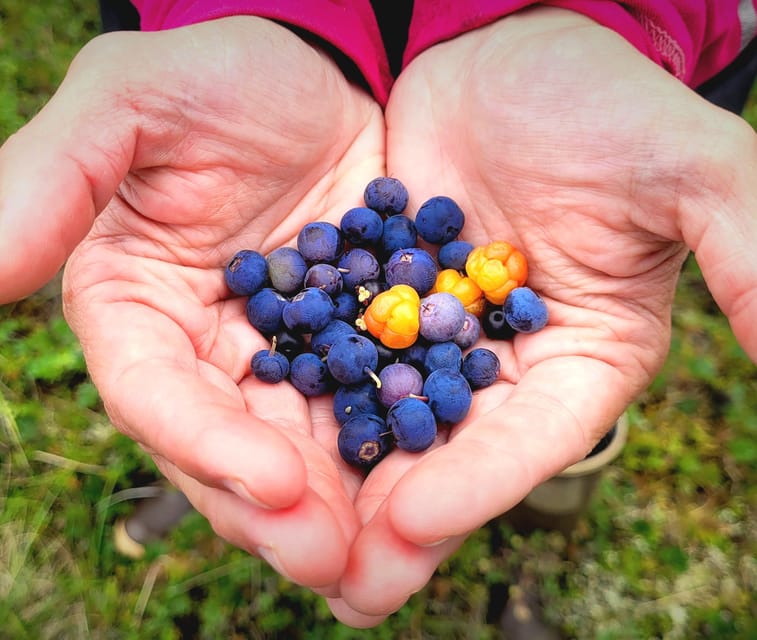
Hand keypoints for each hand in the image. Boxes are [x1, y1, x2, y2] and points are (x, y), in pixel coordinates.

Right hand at [0, 17, 384, 592]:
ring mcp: (282, 359)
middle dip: (276, 509)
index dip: (206, 446)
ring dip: (337, 512)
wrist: (326, 71)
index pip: (159, 397)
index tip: (274, 482)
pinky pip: (369, 413)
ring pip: (300, 452)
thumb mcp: (134, 102)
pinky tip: (427, 498)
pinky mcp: (351, 348)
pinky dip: (393, 458)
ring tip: (382, 563)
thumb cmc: (224, 76)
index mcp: (137, 310)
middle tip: (333, 560)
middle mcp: (205, 352)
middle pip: (229, 450)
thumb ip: (51, 181)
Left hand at [329, 7, 756, 624]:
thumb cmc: (601, 103)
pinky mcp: (372, 301)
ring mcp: (429, 337)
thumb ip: (746, 249)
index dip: (478, 483)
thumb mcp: (684, 169)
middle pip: (452, 453)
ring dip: (337, 479)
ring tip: (282, 533)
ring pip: (382, 419)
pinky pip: (332, 355)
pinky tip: (252, 433)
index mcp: (580, 358)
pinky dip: (299, 396)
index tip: (413, 523)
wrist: (504, 51)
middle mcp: (501, 365)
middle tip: (343, 584)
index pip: (532, 438)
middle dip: (398, 517)